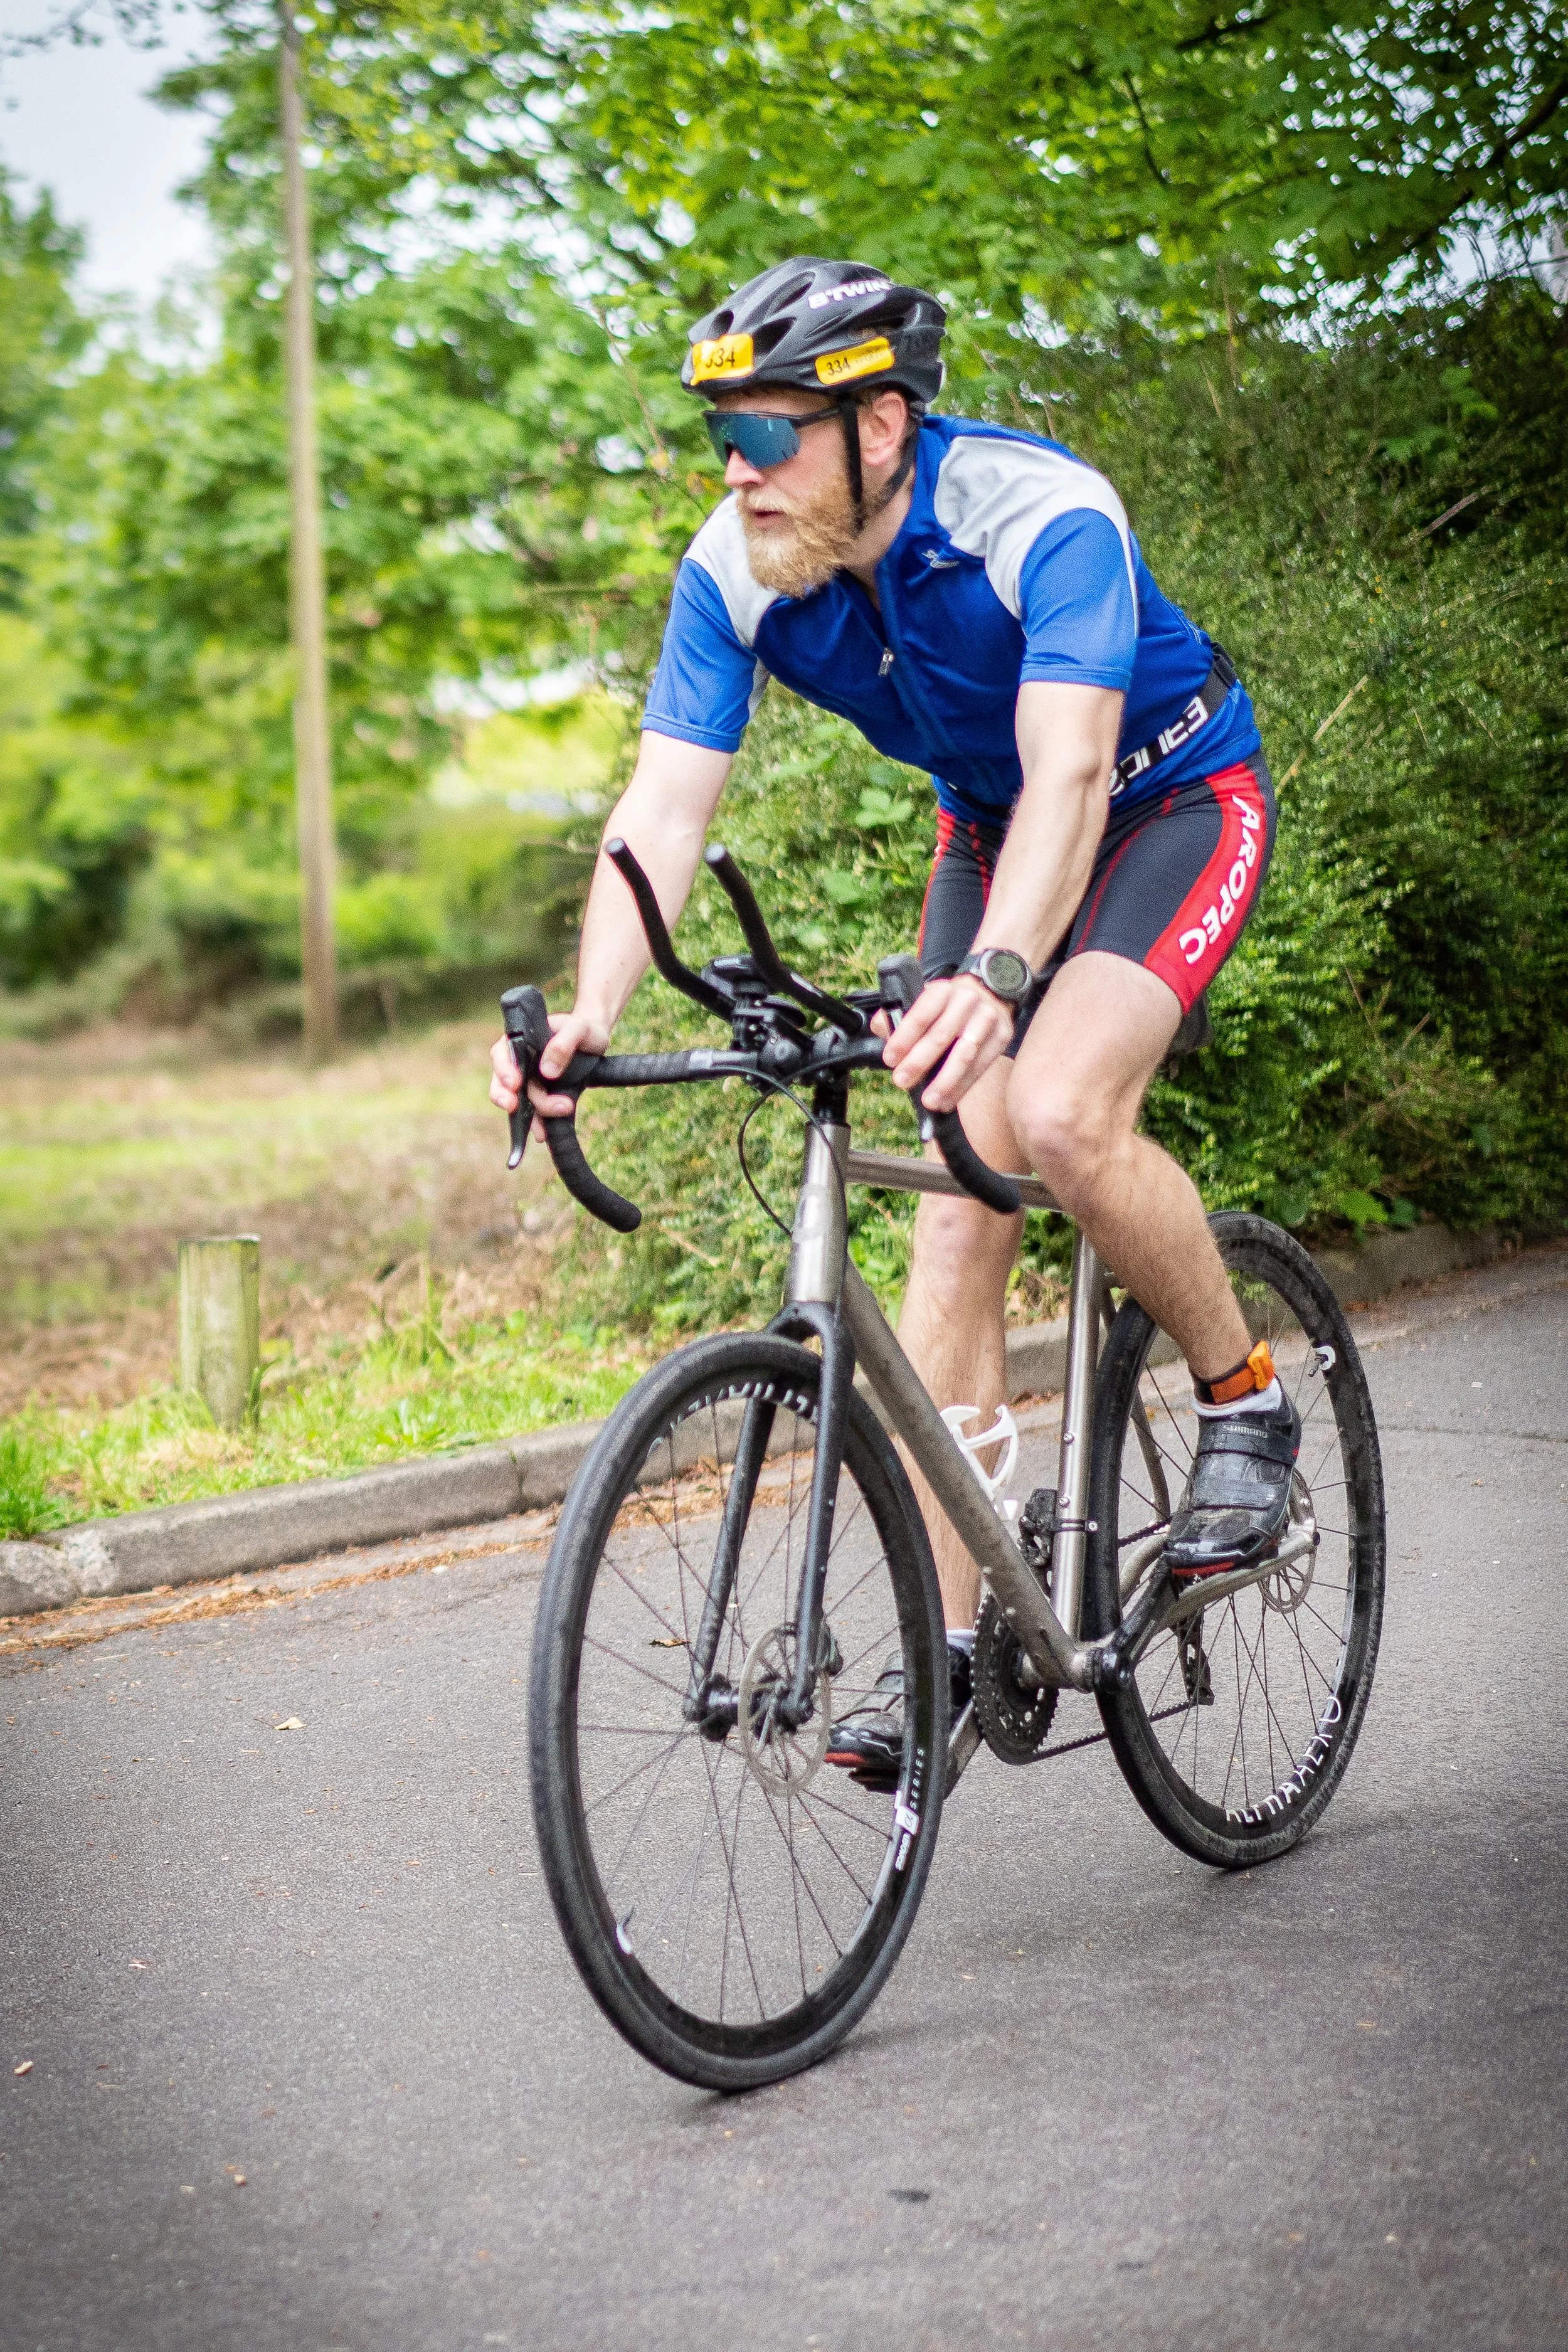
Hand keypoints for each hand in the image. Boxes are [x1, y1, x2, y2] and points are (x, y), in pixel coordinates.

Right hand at [489, 1009, 610, 1139]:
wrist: (595, 1045)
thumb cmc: (583, 1030)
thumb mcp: (578, 1028)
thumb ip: (563, 1043)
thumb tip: (547, 1070)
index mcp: (520, 1041)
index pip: (501, 1054)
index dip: (503, 1070)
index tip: (514, 1083)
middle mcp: (519, 1063)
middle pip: (502, 1082)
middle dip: (504, 1096)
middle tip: (513, 1106)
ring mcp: (529, 1083)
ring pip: (519, 1102)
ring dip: (531, 1114)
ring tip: (555, 1115)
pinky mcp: (542, 1098)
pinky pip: (534, 1114)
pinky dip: (538, 1125)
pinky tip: (544, 1134)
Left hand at [880, 974, 1013, 1112]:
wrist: (990, 993)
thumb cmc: (949, 1004)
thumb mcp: (925, 999)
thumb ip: (900, 1014)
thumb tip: (881, 1028)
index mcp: (943, 991)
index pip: (921, 1015)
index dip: (903, 1039)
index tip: (890, 1059)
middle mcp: (967, 1001)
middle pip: (941, 1036)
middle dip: (919, 1062)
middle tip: (902, 1082)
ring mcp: (987, 1019)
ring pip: (964, 1055)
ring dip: (945, 1082)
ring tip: (929, 1101)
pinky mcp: (1001, 1037)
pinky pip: (980, 1067)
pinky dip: (962, 1088)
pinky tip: (947, 1101)